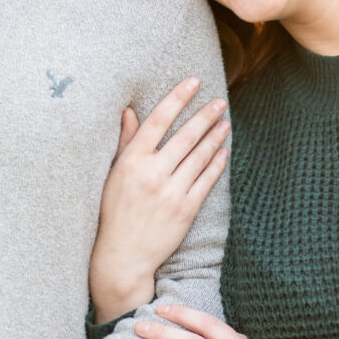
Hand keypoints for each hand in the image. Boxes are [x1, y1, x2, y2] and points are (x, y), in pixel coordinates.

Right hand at [89, 78, 229, 323]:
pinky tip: (223, 151)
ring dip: (215, 137)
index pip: (158, 120)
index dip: (178, 98)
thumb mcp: (113, 175)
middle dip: (205, 115)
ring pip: (199, 156)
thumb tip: (129, 111)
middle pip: (185, 136)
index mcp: (131, 161)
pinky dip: (216, 164)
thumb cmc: (114, 213)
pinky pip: (206, 180)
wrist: (123, 256)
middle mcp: (152, 174)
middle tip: (219, 101)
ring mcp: (171, 192)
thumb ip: (126, 142)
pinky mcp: (186, 210)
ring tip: (225, 123)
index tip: (193, 82)